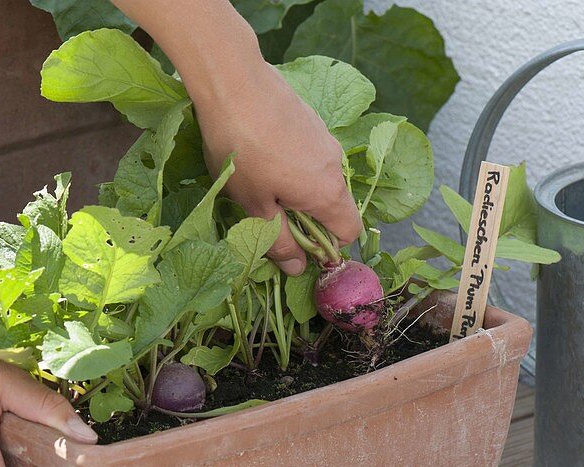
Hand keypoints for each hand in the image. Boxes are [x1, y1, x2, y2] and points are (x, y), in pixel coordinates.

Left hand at [193, 60, 362, 275]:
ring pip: (319, 178)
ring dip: (296, 190)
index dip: (326, 249)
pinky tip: (260, 154)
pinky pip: (309, 154)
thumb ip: (279, 241)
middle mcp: (335, 165)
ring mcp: (325, 138)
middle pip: (334, 205)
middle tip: (267, 215)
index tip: (296, 248)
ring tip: (257, 181)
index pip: (348, 233)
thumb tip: (298, 269)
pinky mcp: (310, 119)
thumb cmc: (242, 150)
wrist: (234, 81)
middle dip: (306, 219)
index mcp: (328, 193)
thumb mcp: (253, 206)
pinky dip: (291, 164)